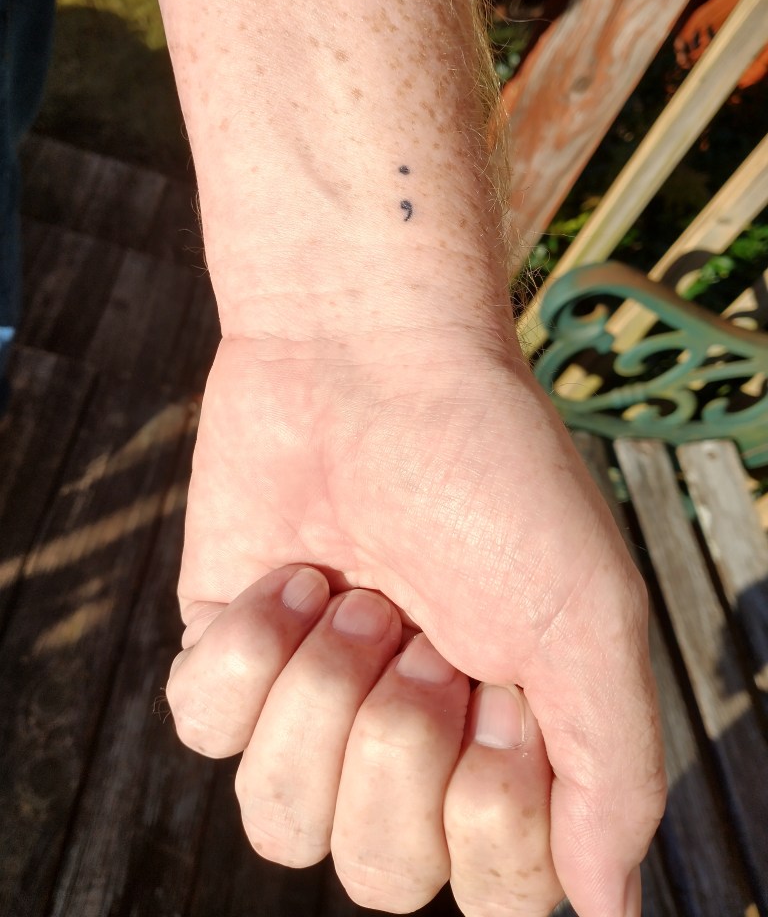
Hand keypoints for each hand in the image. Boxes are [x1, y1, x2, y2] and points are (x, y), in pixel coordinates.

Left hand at [174, 330, 664, 915]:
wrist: (370, 357)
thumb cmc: (490, 470)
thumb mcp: (586, 617)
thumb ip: (612, 772)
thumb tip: (606, 908)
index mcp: (504, 743)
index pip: (493, 892)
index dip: (491, 817)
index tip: (501, 699)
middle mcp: (406, 741)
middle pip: (378, 873)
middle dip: (397, 742)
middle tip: (418, 626)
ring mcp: (312, 703)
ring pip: (280, 822)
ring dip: (324, 692)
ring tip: (354, 595)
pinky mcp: (229, 656)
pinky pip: (205, 728)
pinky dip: (249, 646)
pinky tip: (294, 574)